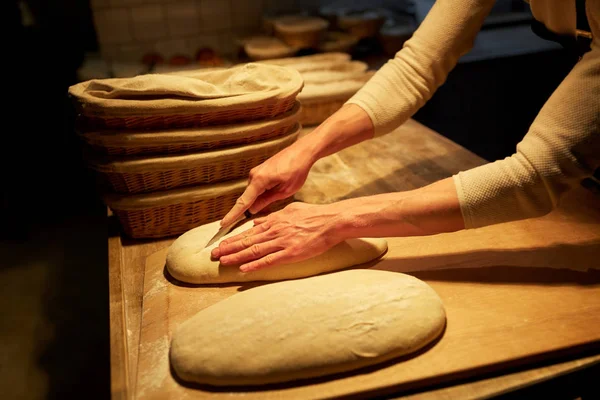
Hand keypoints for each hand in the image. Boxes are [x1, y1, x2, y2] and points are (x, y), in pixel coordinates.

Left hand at [212, 202, 345, 271]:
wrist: (331, 220)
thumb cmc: (314, 214)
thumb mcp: (291, 209)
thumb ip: (273, 216)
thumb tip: (258, 222)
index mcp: (274, 221)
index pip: (248, 232)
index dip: (233, 239)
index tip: (221, 245)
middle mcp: (274, 231)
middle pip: (247, 241)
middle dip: (228, 248)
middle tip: (213, 255)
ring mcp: (282, 242)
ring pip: (254, 250)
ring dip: (236, 257)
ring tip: (223, 262)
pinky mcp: (291, 253)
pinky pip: (269, 260)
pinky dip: (255, 265)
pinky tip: (244, 269)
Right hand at [219, 143, 315, 226]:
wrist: (301, 152)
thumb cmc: (296, 170)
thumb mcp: (284, 191)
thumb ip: (267, 201)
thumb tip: (252, 210)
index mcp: (259, 180)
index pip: (243, 202)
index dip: (233, 215)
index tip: (223, 224)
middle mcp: (253, 175)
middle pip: (248, 198)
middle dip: (254, 207)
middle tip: (270, 204)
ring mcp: (255, 172)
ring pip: (253, 193)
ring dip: (262, 198)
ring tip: (281, 190)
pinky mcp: (259, 171)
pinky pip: (256, 187)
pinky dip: (263, 192)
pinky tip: (276, 187)